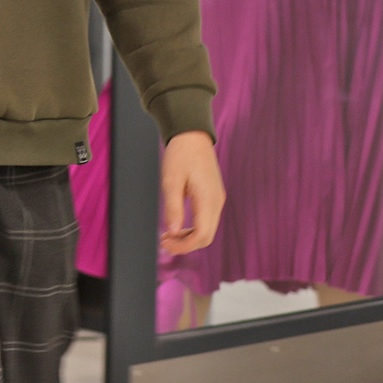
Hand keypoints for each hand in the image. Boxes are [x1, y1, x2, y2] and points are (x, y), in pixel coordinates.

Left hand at [160, 130, 224, 255]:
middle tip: (165, 242)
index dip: (184, 246)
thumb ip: (173, 208)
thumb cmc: (180, 155)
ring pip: (207, 229)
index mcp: (208, 200)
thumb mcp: (171, 181)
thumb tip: (172, 231)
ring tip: (168, 235)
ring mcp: (217, 199)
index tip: (166, 245)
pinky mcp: (214, 196)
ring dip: (189, 236)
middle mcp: (217, 202)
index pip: (202, 235)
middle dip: (186, 244)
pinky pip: (207, 219)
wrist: (192, 136)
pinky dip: (193, 227)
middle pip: (207, 236)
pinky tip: (178, 225)